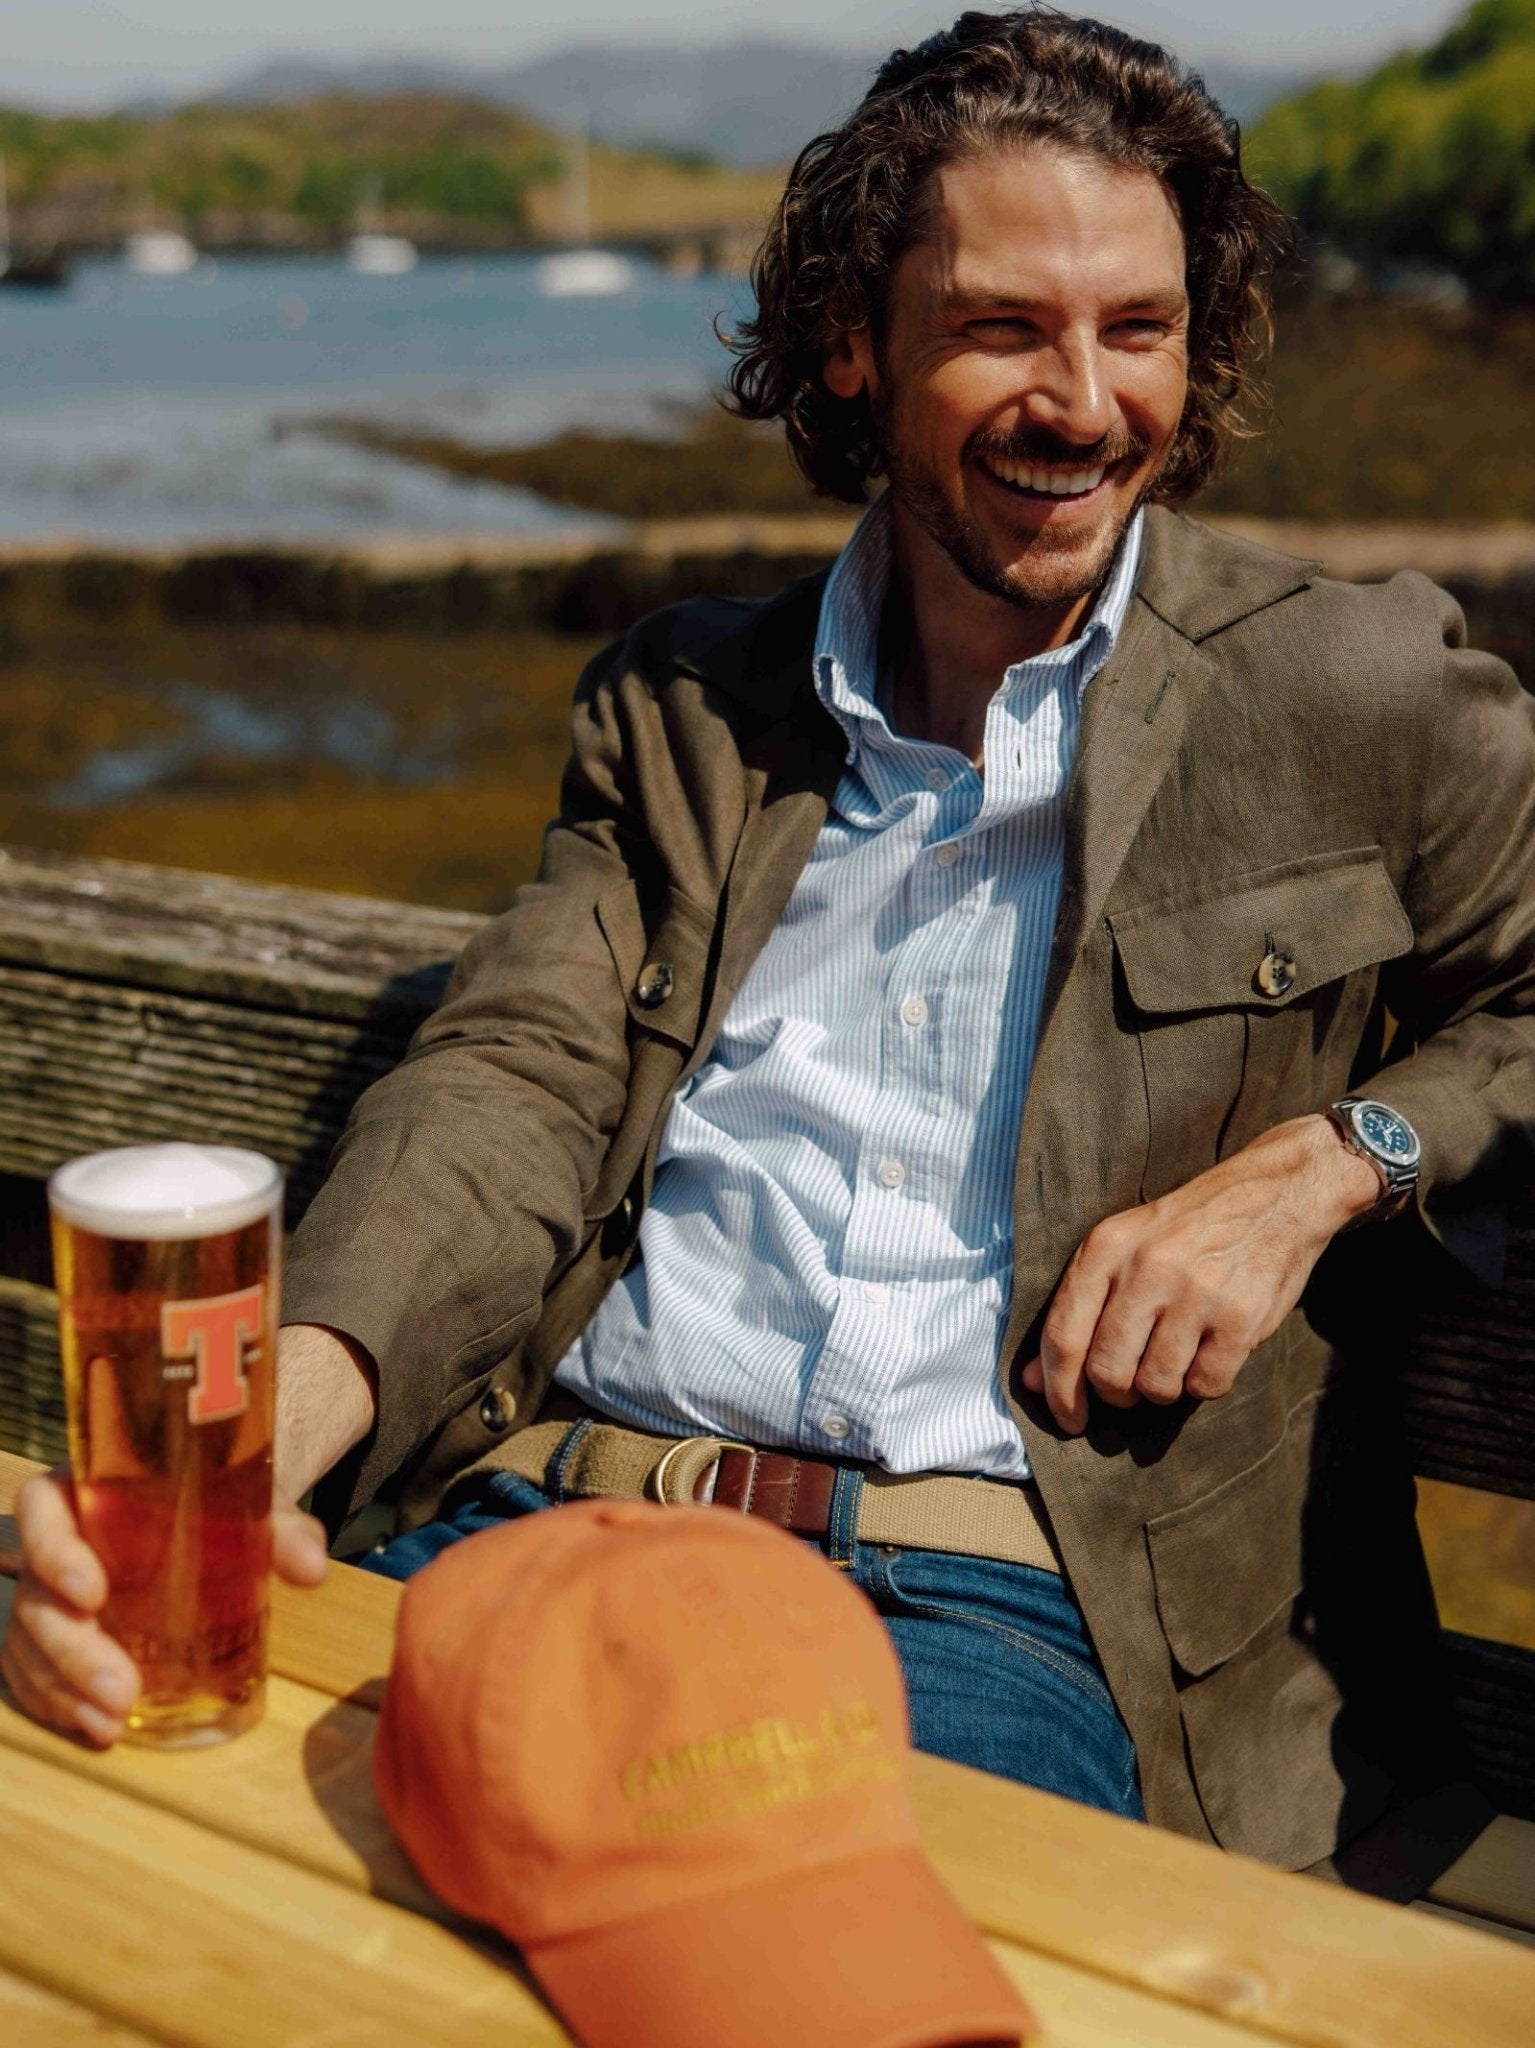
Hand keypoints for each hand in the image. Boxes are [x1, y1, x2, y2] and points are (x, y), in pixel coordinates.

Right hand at [0, 1322, 375, 1746]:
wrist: (217, 1521)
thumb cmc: (220, 1505)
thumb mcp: (251, 1505)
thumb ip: (281, 1529)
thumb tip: (313, 1568)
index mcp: (88, 1488)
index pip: (41, 1507)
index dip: (53, 1549)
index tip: (92, 1593)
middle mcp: (57, 1540)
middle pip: (35, 1595)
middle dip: (71, 1651)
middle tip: (121, 1689)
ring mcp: (49, 1594)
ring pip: (29, 1644)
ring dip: (65, 1690)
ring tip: (113, 1722)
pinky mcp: (53, 1637)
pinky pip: (33, 1674)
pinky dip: (58, 1705)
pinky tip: (98, 1728)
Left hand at [1021, 1114, 1381, 1434]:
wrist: (1273, 1195)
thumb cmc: (1187, 1231)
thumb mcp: (1123, 1247)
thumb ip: (1077, 1309)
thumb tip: (1033, 1381)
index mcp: (1106, 1248)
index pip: (1063, 1336)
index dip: (1058, 1391)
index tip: (1068, 1419)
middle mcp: (1146, 1269)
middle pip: (1107, 1372)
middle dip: (1116, 1394)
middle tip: (1131, 1387)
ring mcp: (1196, 1293)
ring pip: (1156, 1386)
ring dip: (1162, 1390)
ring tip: (1174, 1358)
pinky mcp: (1240, 1318)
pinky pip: (1205, 1385)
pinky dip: (1204, 1383)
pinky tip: (1209, 1352)